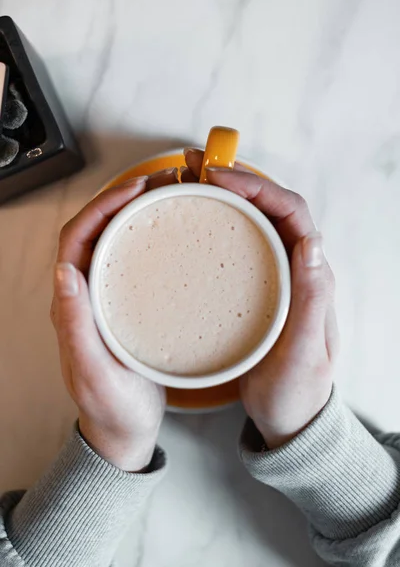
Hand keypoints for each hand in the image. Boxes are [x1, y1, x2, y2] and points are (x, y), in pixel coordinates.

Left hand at [51, 169, 178, 470]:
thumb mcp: (93, 372)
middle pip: (95, 232)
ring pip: (114, 242)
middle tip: (158, 182)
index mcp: (73, 306)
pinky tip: (172, 236)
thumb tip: (64, 272)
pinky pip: (133, 262)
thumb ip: (76, 326)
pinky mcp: (128, 307)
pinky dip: (149, 239)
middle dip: (121, 200)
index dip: (101, 208)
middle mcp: (86, 296)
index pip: (76, 240)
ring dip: (135, 215)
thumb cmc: (112, 408)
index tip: (134, 190)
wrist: (125, 432)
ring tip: (167, 197)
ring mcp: (107, 300)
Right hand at [184, 150, 337, 448]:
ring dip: (226, 196)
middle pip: (271, 207)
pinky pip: (239, 245)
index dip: (259, 188)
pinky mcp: (254, 290)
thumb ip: (310, 300)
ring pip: (254, 222)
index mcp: (313, 277)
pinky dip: (218, 224)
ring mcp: (274, 277)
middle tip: (196, 169)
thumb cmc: (297, 390)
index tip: (221, 180)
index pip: (292, 213)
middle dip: (237, 181)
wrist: (289, 417)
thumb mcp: (304, 352)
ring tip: (190, 183)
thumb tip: (310, 242)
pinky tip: (193, 223)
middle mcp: (296, 269)